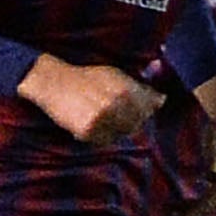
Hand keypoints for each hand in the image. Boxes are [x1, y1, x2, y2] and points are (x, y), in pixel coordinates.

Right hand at [19, 57, 162, 143]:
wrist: (53, 81)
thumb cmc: (86, 77)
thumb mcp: (115, 75)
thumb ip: (140, 88)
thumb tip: (162, 100)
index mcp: (126, 88)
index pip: (149, 107)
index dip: (146, 110)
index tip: (138, 109)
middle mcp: (116, 103)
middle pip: (137, 123)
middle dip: (130, 121)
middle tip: (114, 114)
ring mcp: (102, 118)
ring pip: (121, 134)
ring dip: (115, 130)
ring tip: (101, 117)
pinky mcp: (88, 130)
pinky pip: (103, 140)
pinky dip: (100, 135)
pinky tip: (92, 124)